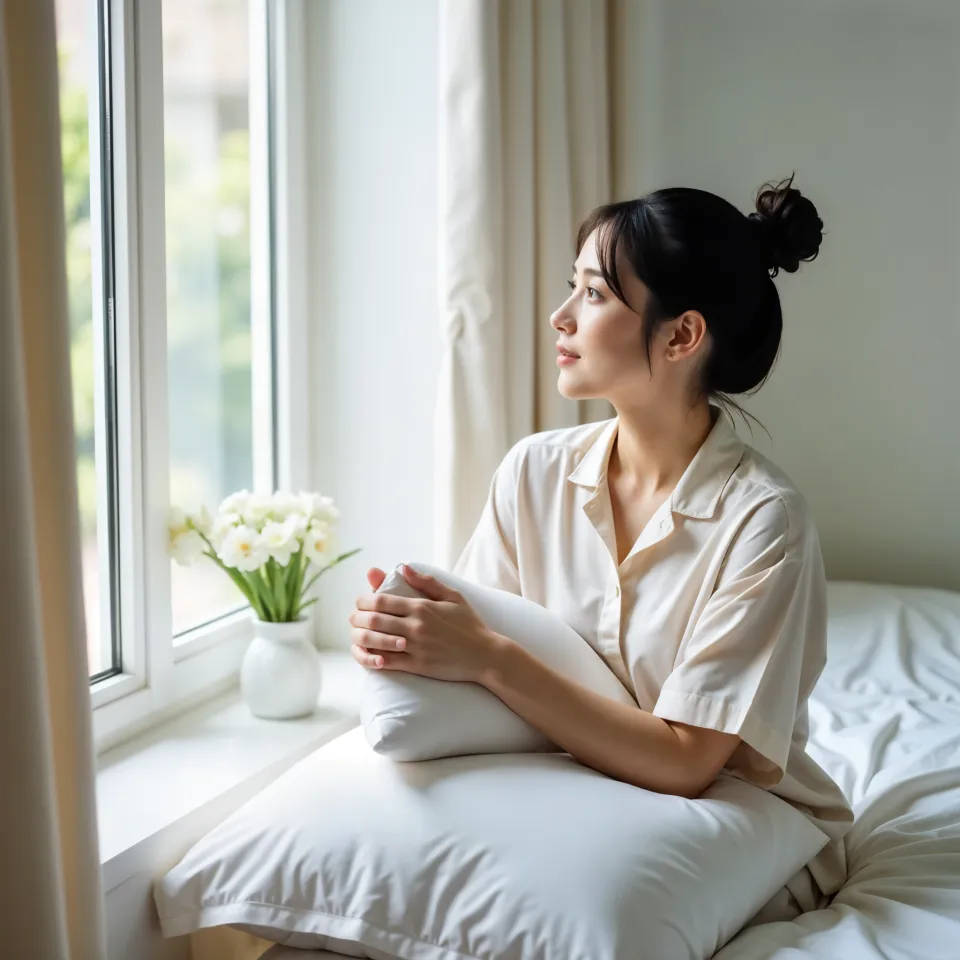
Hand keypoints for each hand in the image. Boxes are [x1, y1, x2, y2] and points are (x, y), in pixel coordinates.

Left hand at [349, 565, 500, 682]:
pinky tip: (368, 654)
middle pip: (374, 619)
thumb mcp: (453, 597)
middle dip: (357, 618)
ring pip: (377, 641)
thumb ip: (427, 582)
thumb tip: (404, 568)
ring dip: (361, 638)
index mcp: (422, 607)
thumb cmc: (470, 624)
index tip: (360, 602)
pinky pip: (388, 662)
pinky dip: (373, 658)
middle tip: (353, 619)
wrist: (485, 655)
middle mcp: (415, 626)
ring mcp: (416, 647)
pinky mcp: (418, 666)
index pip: (381, 600)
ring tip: (356, 635)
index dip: (364, 600)